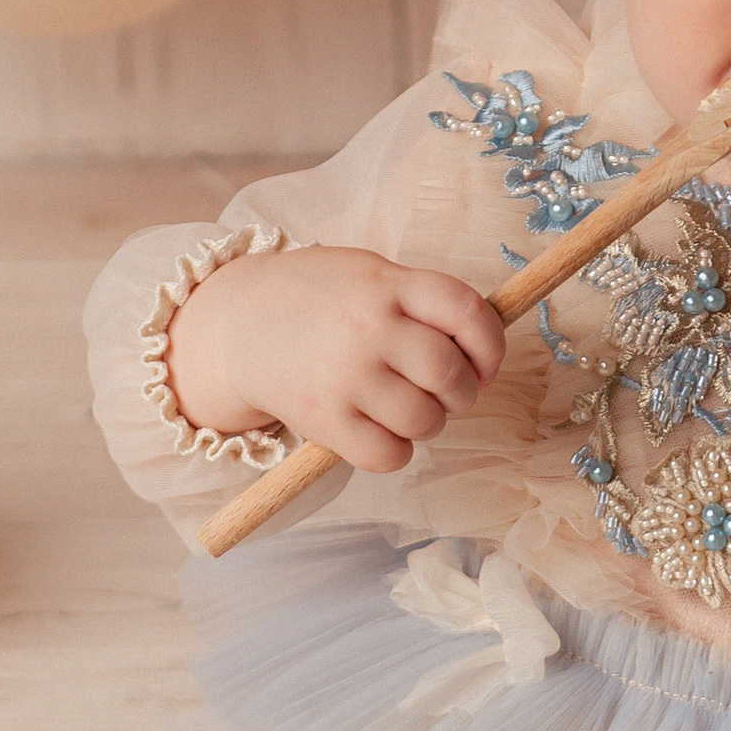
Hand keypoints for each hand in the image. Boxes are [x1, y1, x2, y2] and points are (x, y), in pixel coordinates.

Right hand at [166, 244, 507, 473]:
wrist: (239, 324)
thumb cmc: (319, 299)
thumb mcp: (370, 275)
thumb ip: (423, 300)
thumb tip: (487, 347)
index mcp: (387, 284)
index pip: (467, 312)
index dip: (490, 344)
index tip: (485, 361)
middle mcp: (367, 328)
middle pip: (449, 373)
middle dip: (463, 391)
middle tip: (448, 392)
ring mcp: (344, 376)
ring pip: (425, 420)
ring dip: (430, 422)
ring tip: (409, 408)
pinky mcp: (322, 420)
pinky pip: (388, 455)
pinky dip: (397, 450)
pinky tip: (382, 430)